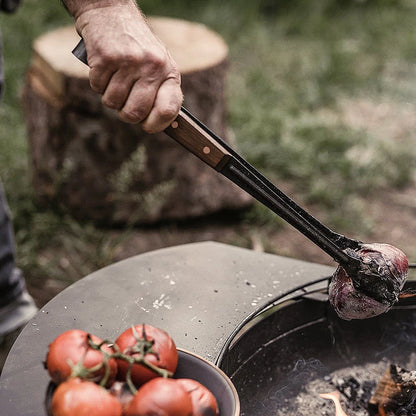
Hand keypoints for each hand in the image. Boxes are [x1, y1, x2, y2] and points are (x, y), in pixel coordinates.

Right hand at [74, 2, 182, 132]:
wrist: (110, 12)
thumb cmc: (136, 47)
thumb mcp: (157, 66)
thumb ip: (160, 92)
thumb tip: (158, 124)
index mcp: (169, 72)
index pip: (168, 110)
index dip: (156, 125)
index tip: (147, 125)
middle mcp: (152, 67)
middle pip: (135, 113)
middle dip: (126, 114)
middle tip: (124, 103)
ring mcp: (129, 62)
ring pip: (113, 103)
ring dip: (110, 96)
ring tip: (115, 79)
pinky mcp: (106, 58)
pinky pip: (97, 88)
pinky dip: (97, 83)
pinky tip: (104, 68)